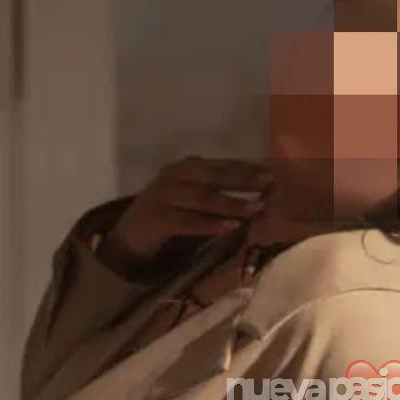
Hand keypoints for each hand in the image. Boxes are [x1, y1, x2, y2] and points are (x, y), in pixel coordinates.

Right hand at [100, 156, 272, 268]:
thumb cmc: (169, 215)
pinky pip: (189, 221)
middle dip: (243, 179)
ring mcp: (164, 196)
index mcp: (185, 167)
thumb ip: (216, 192)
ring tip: (255, 209)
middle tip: (269, 185)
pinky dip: (211, 224)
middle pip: (213, 175)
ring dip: (231, 203)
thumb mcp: (191, 197)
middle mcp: (174, 176)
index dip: (246, 168)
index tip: (271, 173)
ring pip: (203, 198)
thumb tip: (258, 194)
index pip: (220, 164)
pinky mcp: (158, 219)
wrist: (129, 235)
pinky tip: (231, 227)